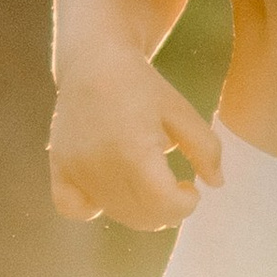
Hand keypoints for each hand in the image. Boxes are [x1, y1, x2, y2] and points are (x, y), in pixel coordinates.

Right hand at [49, 43, 222, 228]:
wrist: (94, 62)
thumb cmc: (143, 86)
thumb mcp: (182, 112)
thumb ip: (206, 149)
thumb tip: (217, 184)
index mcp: (134, 151)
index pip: (163, 204)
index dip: (185, 205)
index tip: (191, 190)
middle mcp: (101, 165)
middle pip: (141, 215)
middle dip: (167, 210)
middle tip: (175, 189)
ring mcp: (76, 168)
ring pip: (114, 213)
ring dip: (140, 210)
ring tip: (150, 183)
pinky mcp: (59, 166)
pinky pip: (72, 208)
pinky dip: (93, 208)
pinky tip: (112, 190)